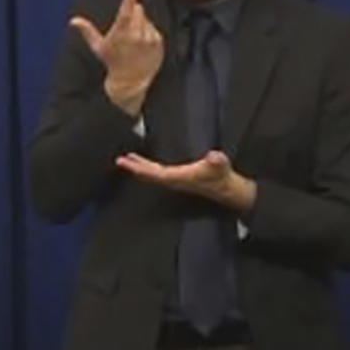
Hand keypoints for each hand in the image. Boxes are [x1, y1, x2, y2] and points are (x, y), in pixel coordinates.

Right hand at [70, 0, 163, 113]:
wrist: (130, 81)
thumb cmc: (112, 62)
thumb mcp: (98, 47)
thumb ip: (87, 31)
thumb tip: (73, 20)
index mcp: (121, 33)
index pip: (126, 11)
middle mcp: (137, 35)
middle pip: (139, 9)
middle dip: (133, 13)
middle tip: (126, 29)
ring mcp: (149, 39)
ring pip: (146, 19)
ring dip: (141, 23)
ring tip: (134, 40)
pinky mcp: (158, 43)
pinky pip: (154, 28)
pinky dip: (148, 32)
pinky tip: (142, 44)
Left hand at [113, 149, 257, 213]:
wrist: (230, 192)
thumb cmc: (223, 179)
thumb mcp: (222, 168)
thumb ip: (218, 163)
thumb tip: (214, 157)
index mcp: (179, 177)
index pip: (154, 173)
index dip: (140, 168)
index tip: (126, 162)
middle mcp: (175, 181)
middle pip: (149, 176)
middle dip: (134, 168)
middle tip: (119, 160)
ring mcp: (177, 181)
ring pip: (153, 175)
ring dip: (140, 167)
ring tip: (128, 159)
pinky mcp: (181, 179)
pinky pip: (160, 173)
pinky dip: (150, 167)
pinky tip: (147, 162)